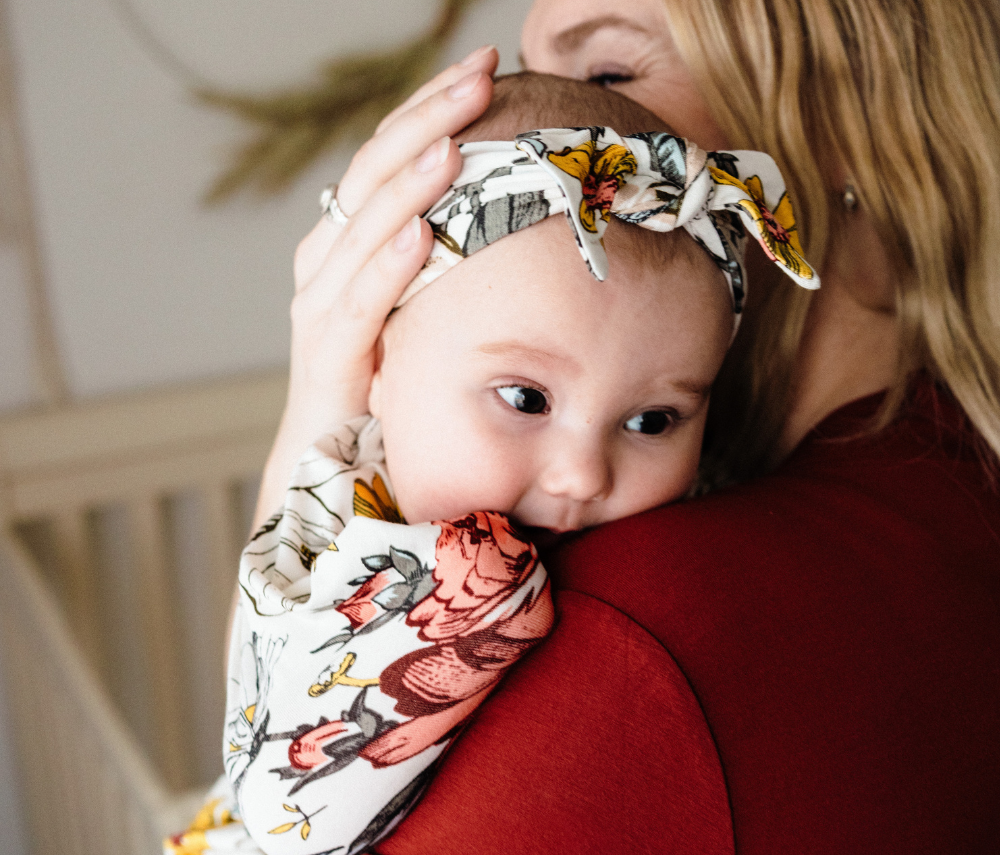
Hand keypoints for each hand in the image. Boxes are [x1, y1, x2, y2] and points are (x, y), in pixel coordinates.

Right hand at [252, 46, 497, 527]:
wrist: (335, 468)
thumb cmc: (387, 385)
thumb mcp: (422, 311)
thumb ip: (445, 262)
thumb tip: (509, 214)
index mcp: (351, 243)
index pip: (388, 158)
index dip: (431, 110)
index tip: (485, 70)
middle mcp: (327, 264)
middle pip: (372, 174)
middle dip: (428, 122)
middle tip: (480, 77)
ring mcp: (320, 308)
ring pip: (363, 228)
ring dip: (409, 182)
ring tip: (456, 140)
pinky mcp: (326, 360)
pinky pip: (357, 306)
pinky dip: (387, 268)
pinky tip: (421, 234)